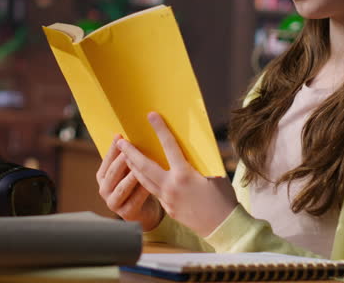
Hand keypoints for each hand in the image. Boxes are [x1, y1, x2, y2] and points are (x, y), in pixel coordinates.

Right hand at [96, 134, 163, 230]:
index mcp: (102, 176)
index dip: (113, 148)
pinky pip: (135, 200)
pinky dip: (142, 190)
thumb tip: (123, 134)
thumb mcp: (127, 169)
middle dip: (121, 161)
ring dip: (131, 176)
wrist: (144, 210)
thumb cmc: (136, 184)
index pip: (106, 159)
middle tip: (129, 150)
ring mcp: (113, 203)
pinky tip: (150, 182)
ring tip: (140, 166)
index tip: (120, 136)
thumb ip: (125, 156)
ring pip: (122, 187)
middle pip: (112, 173)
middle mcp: (104, 189)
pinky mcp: (126, 213)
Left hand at [118, 112, 237, 236]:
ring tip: (123, 157)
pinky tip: (140, 176)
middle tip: (120, 141)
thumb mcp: (213, 174)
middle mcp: (171, 186)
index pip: (169, 145)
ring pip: (143, 180)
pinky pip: (152, 191)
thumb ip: (197, 162)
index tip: (151, 116)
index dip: (160, 129)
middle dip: (130, 152)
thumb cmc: (223, 199)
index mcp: (184, 174)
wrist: (223, 227)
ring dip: (132, 167)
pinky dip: (143, 181)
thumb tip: (186, 150)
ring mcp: (167, 199)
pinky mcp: (168, 208)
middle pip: (144, 165)